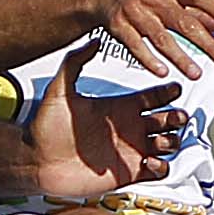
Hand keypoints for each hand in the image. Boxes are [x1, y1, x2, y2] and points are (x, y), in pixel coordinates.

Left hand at [27, 53, 187, 198]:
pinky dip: (162, 166)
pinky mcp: (129, 173)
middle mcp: (128, 128)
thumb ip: (74, 63)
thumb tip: (92, 40)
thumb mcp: (60, 91)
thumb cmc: (45, 128)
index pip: (153, 97)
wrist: (36, 160)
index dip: (167, 92)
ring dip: (172, 141)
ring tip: (160, 140)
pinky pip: (159, 171)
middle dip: (177, 117)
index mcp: (118, 107)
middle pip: (167, 120)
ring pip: (168, 144)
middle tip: (175, 116)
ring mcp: (130, 151)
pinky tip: (150, 161)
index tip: (175, 87)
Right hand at [87, 0, 213, 79]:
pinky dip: (149, 60)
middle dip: (206, 43)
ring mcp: (136, 12)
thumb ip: (197, 8)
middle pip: (184, 22)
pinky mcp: (120, 26)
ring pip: (162, 38)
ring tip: (196, 73)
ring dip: (181, 57)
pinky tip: (162, 72)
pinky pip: (136, 46)